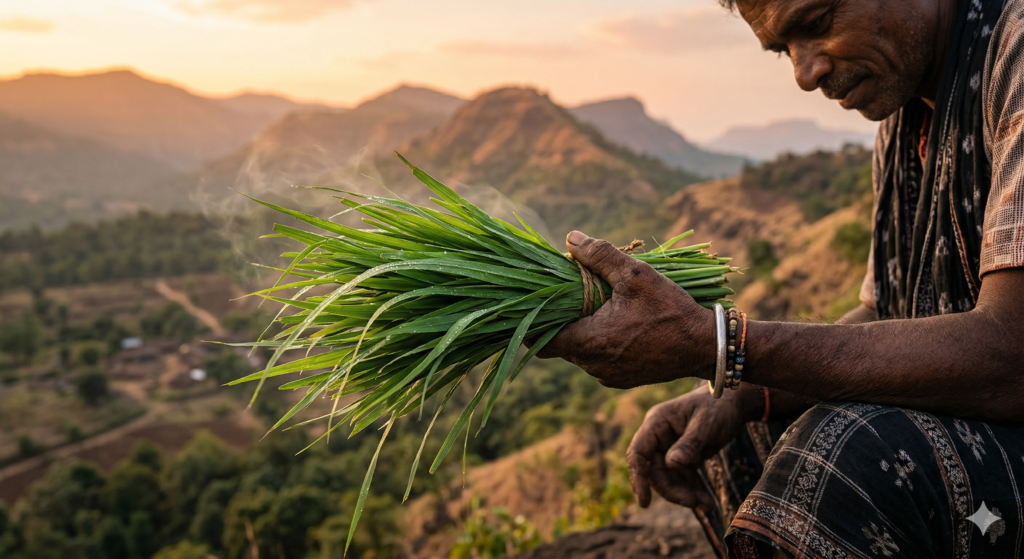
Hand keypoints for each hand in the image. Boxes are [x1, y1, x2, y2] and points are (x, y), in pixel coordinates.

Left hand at [538, 231, 714, 387]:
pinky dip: (600, 342)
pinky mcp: (622, 379)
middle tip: (567, 295)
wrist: (705, 346)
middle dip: (560, 320)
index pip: (540, 341)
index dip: (531, 323)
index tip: (532, 303)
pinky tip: (615, 323)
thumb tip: (570, 239)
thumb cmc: (670, 310)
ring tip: (595, 305)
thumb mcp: (637, 275)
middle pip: (560, 344)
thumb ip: (600, 255)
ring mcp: (607, 375)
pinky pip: (598, 360)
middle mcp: (593, 365)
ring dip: (582, 330)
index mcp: (589, 342)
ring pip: (580, 352)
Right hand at [627, 386, 752, 507]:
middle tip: (693, 503)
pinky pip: (683, 476)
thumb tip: (671, 464)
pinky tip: (707, 500)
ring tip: (706, 504)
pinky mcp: (683, 455)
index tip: (644, 502)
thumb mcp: (706, 424)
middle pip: (655, 470)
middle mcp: (659, 435)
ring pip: (669, 477)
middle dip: (672, 490)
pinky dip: (693, 489)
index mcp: (657, 422)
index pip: (638, 452)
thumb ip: (689, 444)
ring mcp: (670, 446)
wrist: (734, 401)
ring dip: (684, 493)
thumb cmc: (718, 405)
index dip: (638, 477)